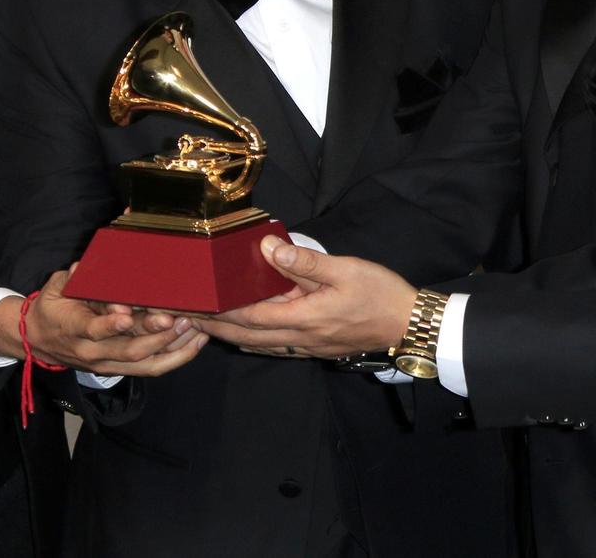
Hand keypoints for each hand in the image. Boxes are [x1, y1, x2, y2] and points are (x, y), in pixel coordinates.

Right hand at [0, 267, 206, 375]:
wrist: (38, 340)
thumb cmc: (52, 307)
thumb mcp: (56, 288)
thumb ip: (74, 278)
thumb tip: (84, 266)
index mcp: (73, 328)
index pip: (92, 329)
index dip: (110, 324)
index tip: (127, 315)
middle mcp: (92, 352)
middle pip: (128, 349)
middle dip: (156, 336)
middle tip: (178, 319)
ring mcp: (107, 363)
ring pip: (145, 363)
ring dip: (173, 347)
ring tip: (196, 330)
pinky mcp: (120, 369)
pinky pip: (151, 367)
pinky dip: (176, 357)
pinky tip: (195, 343)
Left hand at [199, 236, 415, 357]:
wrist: (408, 324)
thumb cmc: (379, 293)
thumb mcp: (344, 269)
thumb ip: (304, 261)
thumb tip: (268, 248)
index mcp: (303, 317)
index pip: (250, 317)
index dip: (219, 313)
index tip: (195, 306)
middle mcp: (300, 338)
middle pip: (248, 336)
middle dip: (216, 328)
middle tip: (187, 320)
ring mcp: (308, 346)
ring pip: (260, 344)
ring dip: (231, 336)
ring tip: (207, 327)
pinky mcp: (317, 347)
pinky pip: (275, 346)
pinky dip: (254, 340)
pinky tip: (246, 336)